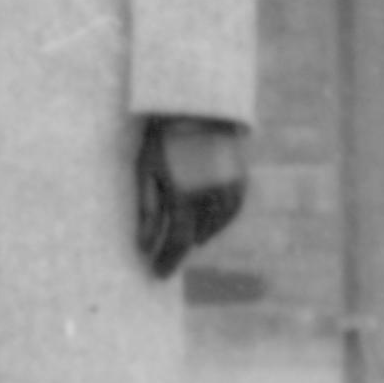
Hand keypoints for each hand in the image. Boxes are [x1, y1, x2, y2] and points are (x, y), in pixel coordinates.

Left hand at [136, 116, 250, 278]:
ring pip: (213, 228)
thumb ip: (147, 211)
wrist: (199, 107)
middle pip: (195, 237)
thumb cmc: (164, 138)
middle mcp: (212, 199)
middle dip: (177, 251)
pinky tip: (203, 226)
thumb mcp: (146, 171)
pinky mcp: (240, 184)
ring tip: (182, 243)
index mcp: (185, 197)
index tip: (158, 275)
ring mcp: (230, 192)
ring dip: (197, 237)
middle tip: (164, 261)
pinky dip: (215, 223)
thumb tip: (143, 247)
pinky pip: (228, 214)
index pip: (177, 242)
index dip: (167, 261)